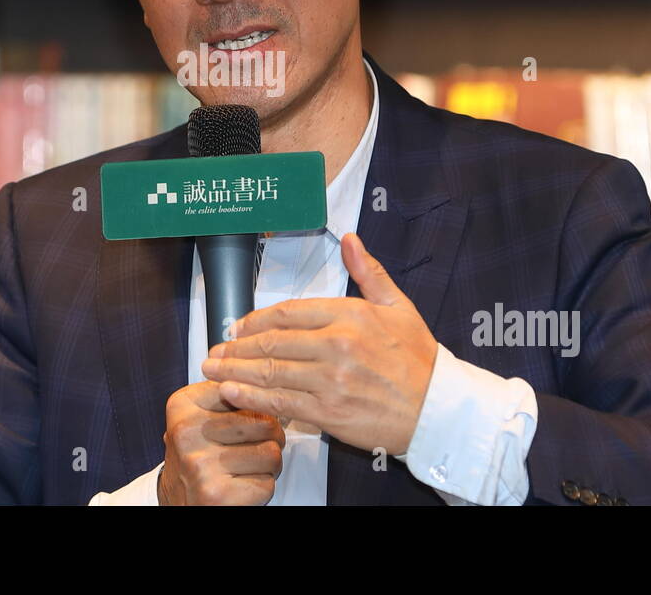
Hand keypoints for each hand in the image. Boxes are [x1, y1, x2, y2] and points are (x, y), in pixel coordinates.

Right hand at [158, 380, 286, 504]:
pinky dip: (262, 488)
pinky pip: (266, 484)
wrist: (179, 501)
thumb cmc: (199, 456)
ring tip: (247, 467)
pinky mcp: (216, 495)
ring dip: (269, 465)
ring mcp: (200, 464)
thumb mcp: (203, 415)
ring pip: (272, 453)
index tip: (250, 416)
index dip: (259, 406)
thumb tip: (271, 383)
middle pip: (266, 421)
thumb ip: (231, 393)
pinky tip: (242, 486)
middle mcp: (187, 432)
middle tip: (252, 447)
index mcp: (183, 405)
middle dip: (271, 438)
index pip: (246, 388)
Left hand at [201, 232, 437, 455]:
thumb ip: (368, 272)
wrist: (438, 411)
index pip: (288, 312)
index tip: (237, 327)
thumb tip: (350, 238)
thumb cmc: (419, 359)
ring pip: (271, 371)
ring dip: (235, 371)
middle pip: (273, 341)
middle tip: (213, 351)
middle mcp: (337, 344)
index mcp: (350, 314)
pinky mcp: (329, 412)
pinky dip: (252, 397)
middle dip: (236, 347)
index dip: (255, 320)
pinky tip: (231, 393)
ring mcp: (331, 380)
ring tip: (211, 370)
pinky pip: (282, 402)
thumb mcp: (398, 306)